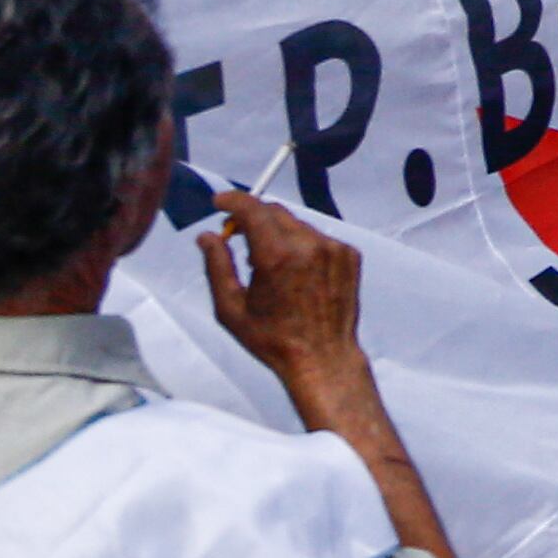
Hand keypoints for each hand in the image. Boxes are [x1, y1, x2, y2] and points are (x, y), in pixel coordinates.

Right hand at [201, 196, 374, 410]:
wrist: (322, 357)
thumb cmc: (271, 338)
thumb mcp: (231, 309)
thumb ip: (216, 266)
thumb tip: (207, 235)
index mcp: (277, 257)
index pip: (253, 209)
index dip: (233, 200)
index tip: (219, 201)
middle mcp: (309, 245)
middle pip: (275, 213)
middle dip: (252, 217)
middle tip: (236, 233)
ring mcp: (334, 248)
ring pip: (298, 225)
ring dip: (278, 234)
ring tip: (267, 264)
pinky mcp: (350, 254)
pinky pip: (318, 238)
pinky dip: (302, 246)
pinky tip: (295, 274)